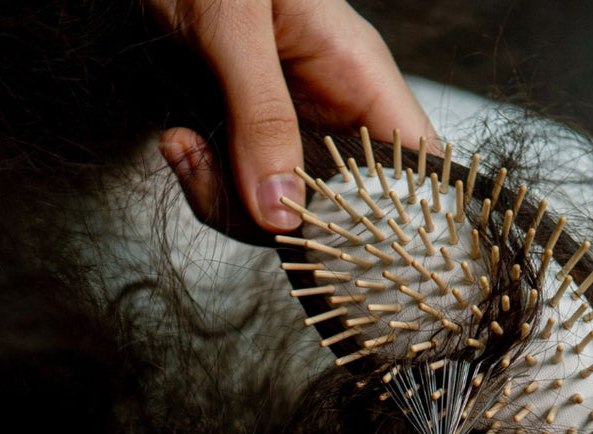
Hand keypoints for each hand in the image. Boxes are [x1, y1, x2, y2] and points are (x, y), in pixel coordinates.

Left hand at [150, 0, 436, 236]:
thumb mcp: (234, 29)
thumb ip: (260, 115)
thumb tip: (282, 212)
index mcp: (356, 71)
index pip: (414, 162)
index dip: (396, 217)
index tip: (342, 245)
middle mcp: (331, 107)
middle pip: (342, 205)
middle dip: (282, 218)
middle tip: (226, 190)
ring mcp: (289, 126)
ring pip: (283, 208)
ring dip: (228, 201)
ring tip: (186, 151)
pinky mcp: (246, 137)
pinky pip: (240, 192)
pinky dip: (205, 184)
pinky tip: (178, 144)